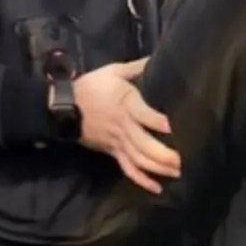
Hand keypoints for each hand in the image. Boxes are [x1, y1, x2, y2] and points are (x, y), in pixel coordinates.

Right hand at [73, 58, 179, 194]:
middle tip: (183, 160)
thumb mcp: (113, 72)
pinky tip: (156, 188)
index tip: (176, 128)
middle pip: (144, 145)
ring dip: (158, 168)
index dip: (160, 123)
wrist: (62, 108)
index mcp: (126, 105)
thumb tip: (157, 57)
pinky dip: (141, 180)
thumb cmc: (91, 87)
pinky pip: (127, 168)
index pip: (145, 116)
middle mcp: (123, 127)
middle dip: (164, 155)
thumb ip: (137, 67)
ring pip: (138, 159)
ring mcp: (117, 142)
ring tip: (177, 173)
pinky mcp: (111, 152)